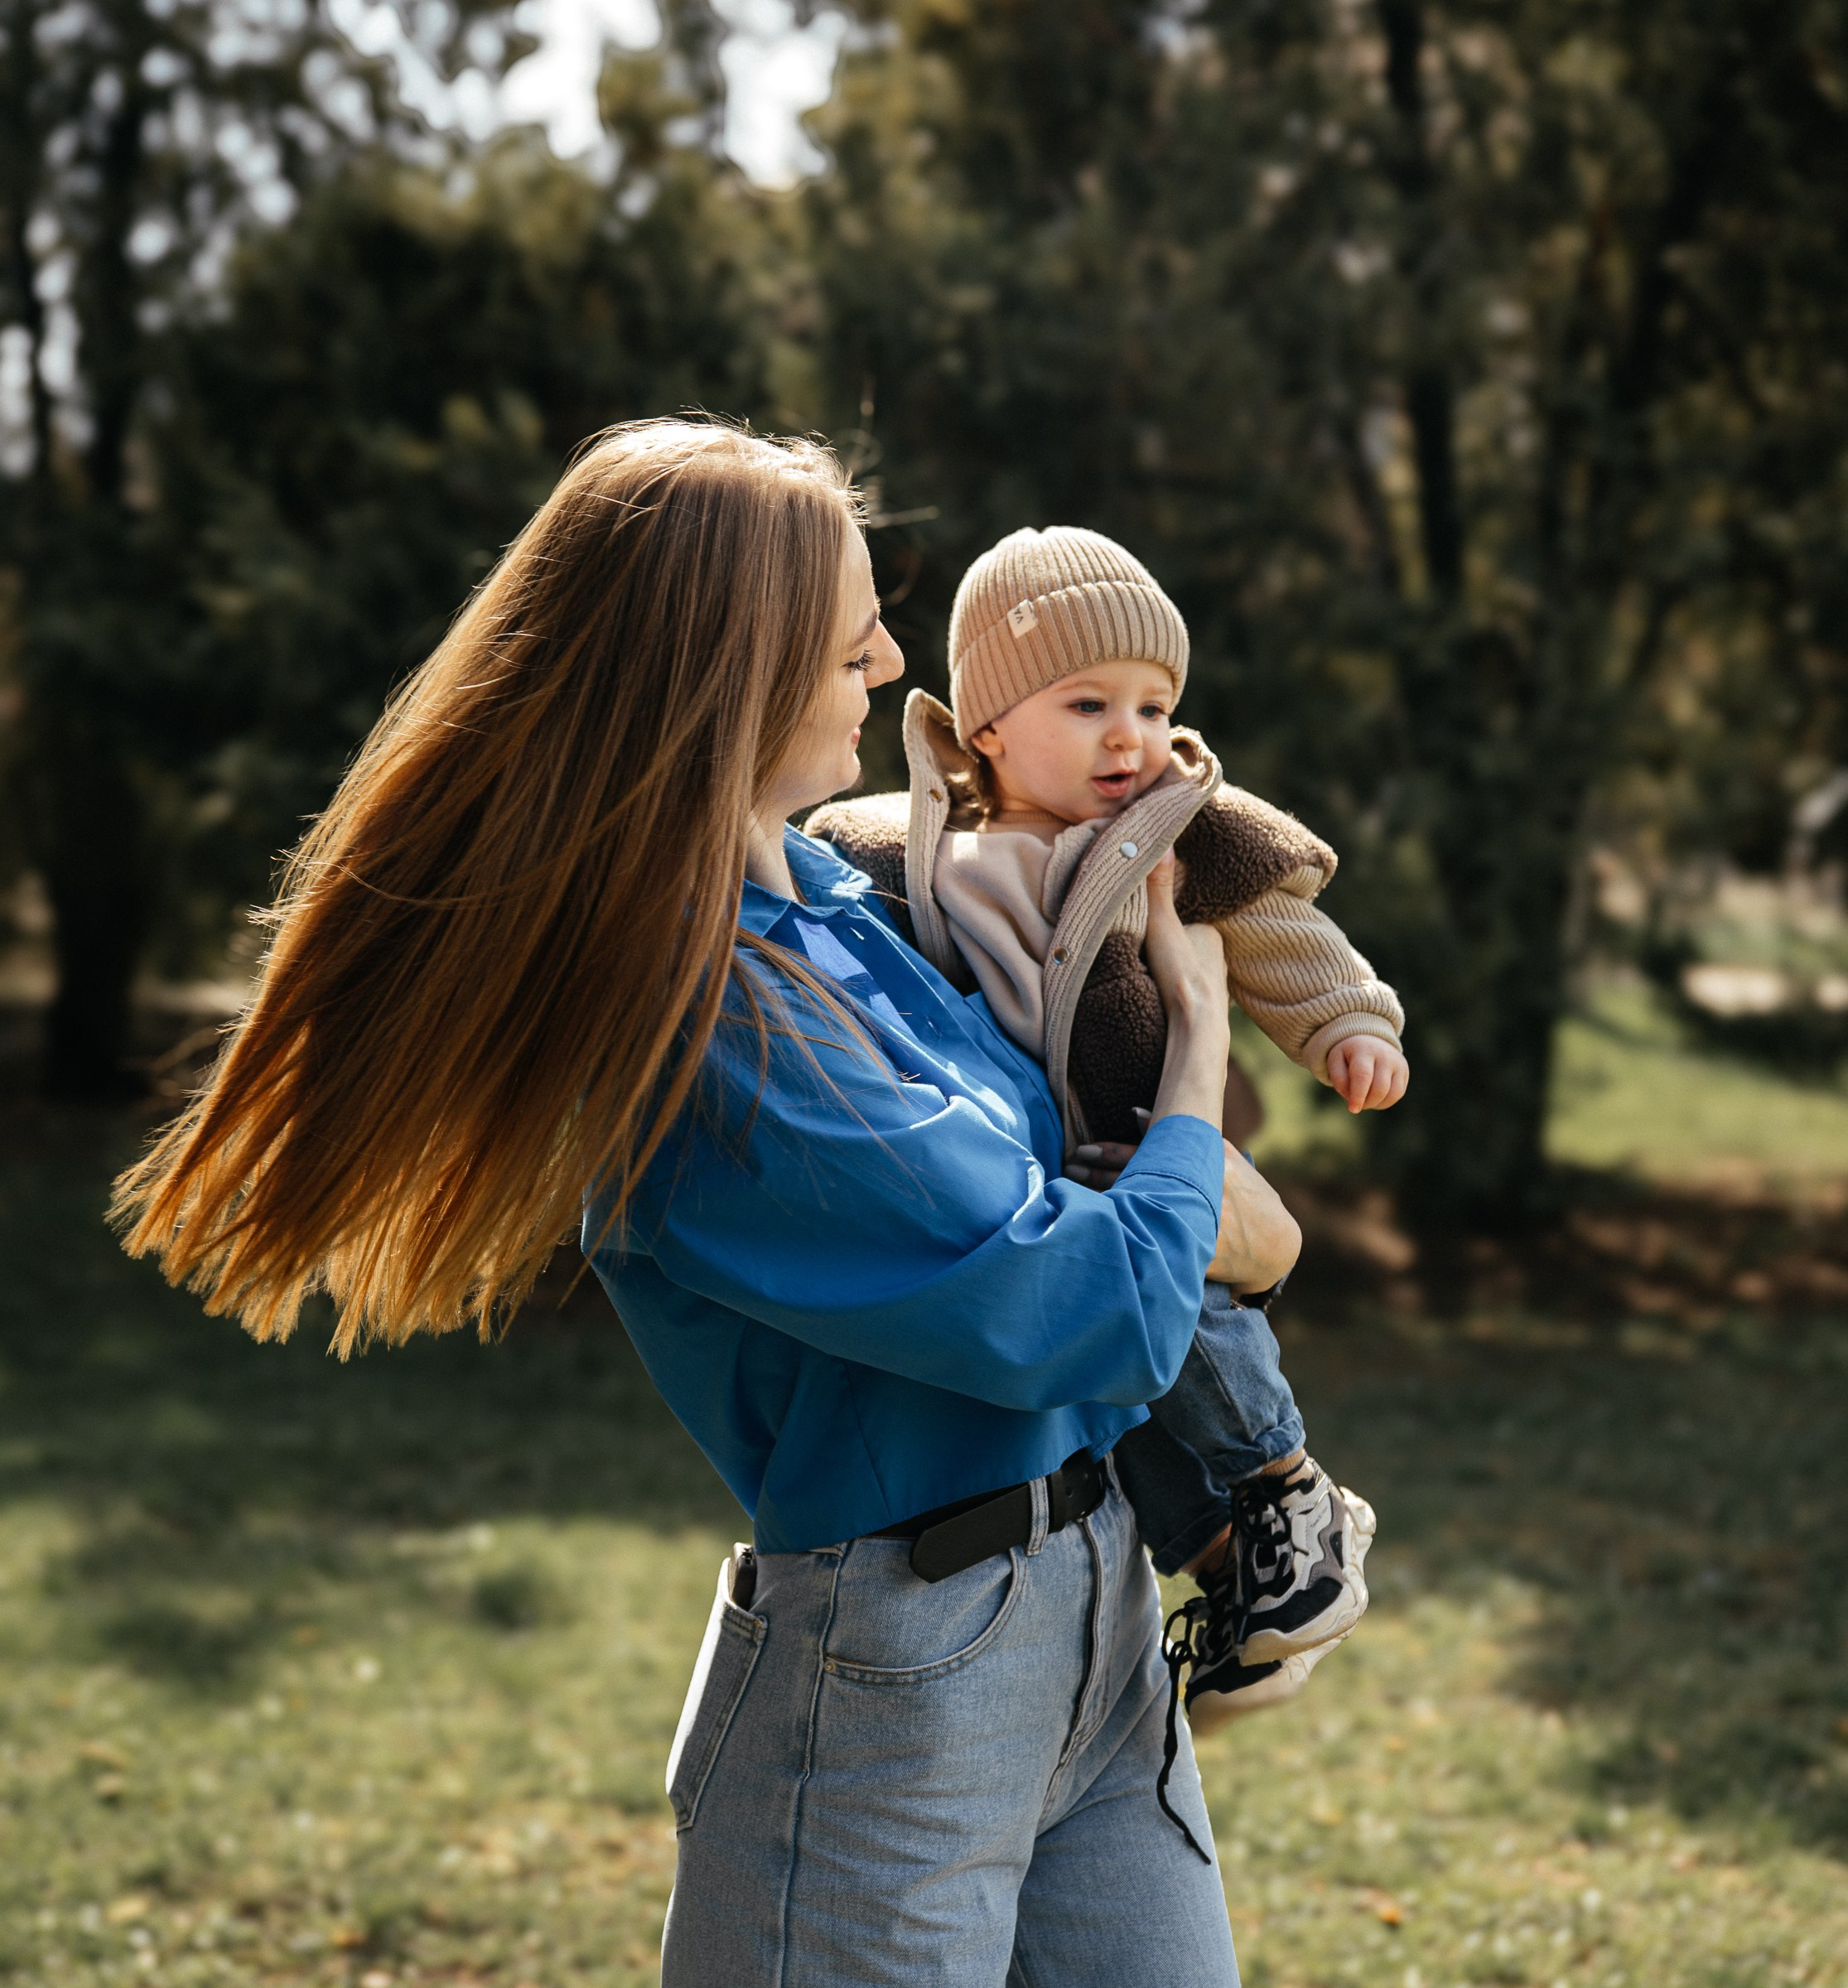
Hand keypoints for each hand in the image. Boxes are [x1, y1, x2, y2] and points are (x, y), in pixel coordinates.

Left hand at [1066, 1129, 1301, 1293]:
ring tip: (1069, 1195)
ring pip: (1135, 1214)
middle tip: (1069, 1169)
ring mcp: (1192, 1227)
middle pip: (1134, 1184)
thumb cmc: (1249, 1194)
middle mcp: (1194, 1195)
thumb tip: (1135, 1114)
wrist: (1276, 1245)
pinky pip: (1148, 1247)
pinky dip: (1121, 1238)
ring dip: (1099, 1204)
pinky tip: (1093, 1233)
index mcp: (1201, 1166)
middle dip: (1095, 1177)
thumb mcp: (1223, 1158)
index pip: (1145, 1156)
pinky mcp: (1191, 1257)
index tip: (1082, 1150)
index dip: (1109, 1153)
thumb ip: (1184, 1135)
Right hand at [1142, 851, 1228, 1025]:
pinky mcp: (1209, 1007)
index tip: (1155, 913)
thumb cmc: (1180, 975)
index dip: (1172, 912)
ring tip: (1158, 965)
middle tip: (1153, 940)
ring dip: (1180, 964)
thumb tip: (1162, 842)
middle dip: (1177, 939)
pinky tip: (1170, 991)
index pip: (1190, 913)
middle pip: (1192, 939)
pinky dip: (1183, 987)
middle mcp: (1219, 955)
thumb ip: (1157, 887)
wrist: (1196, 1028)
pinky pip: (1194, 988)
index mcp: (1211, 933)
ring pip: (1195, 965)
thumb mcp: (1162, 925)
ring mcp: (1216, 982)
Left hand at [1326, 1037, 1408, 1112]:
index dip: (1358, 1096)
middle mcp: (1385, 1055)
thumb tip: (1352, 1098)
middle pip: (1379, 1088)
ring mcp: (1398, 1063)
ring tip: (1364, 1098)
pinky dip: (1384, 1102)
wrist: (1368, 1039)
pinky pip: (1397, 1094)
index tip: (1352, 1109)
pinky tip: (1374, 1097)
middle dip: (1366, 1102)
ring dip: (1375, 1103)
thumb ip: (1339, 1080)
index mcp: (1364, 1050)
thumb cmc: (1348, 1054)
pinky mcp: (1404, 1071)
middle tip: (1355, 1102)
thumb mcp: (1336, 1062)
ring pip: (1391, 1094)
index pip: (1363, 1076)